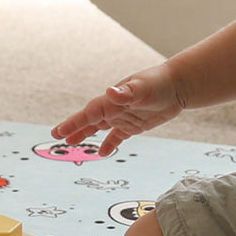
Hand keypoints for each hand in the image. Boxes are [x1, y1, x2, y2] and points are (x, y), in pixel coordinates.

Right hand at [50, 64, 182, 156]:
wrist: (178, 84)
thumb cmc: (160, 82)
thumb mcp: (143, 87)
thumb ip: (126, 92)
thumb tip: (111, 91)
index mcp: (112, 101)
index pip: (89, 113)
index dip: (74, 123)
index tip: (59, 132)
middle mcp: (114, 108)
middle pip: (90, 121)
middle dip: (74, 128)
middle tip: (57, 136)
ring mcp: (123, 116)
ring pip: (100, 128)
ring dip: (86, 135)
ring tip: (71, 143)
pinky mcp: (134, 124)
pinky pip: (118, 136)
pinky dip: (110, 144)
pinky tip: (102, 153)